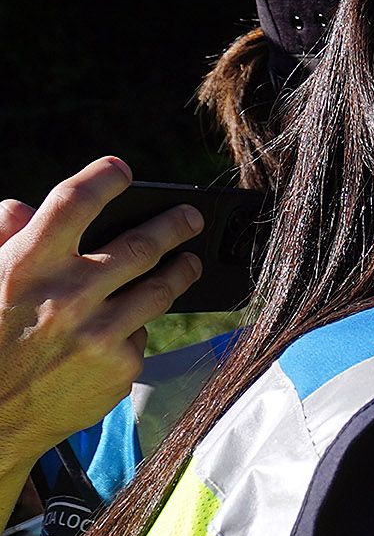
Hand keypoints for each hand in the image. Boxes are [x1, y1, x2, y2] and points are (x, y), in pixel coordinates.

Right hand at [0, 158, 204, 472]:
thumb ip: (5, 241)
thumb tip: (23, 208)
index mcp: (26, 264)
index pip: (74, 202)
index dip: (102, 178)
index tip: (122, 169)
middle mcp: (68, 294)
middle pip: (140, 244)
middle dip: (173, 225)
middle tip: (192, 216)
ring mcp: (99, 332)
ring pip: (159, 289)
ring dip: (181, 270)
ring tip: (190, 262)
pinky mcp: (120, 366)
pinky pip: (141, 334)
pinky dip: (136, 327)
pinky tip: (133, 325)